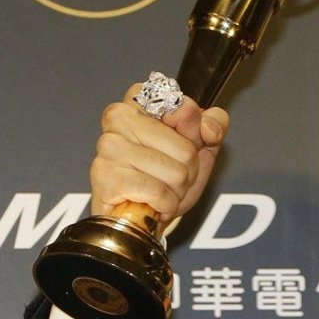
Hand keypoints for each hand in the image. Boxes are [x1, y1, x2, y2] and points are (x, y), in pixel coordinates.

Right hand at [89, 84, 229, 224]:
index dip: (195, 137)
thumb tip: (209, 129)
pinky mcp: (106, 175)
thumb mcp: (199, 148)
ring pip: (176, 173)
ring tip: (158, 191)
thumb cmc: (165, 180)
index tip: (181, 148)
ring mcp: (109, 145)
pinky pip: (159, 192)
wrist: (140, 218)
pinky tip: (149, 203)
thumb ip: (213, 126)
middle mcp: (119, 116)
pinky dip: (164, 205)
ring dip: (176, 192)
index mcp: (140, 100)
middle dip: (187, 173)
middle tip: (168, 178)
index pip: (186, 108)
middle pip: (186, 149)